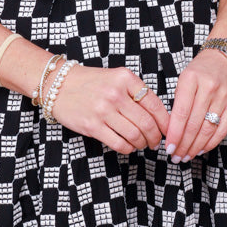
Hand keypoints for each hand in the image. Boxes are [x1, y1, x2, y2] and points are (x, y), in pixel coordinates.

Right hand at [51, 64, 169, 154]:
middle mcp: (115, 93)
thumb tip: (160, 117)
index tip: (168, 130)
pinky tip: (128, 146)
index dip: (165, 122)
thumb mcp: (116, 78)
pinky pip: (119, 143)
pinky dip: (128, 148)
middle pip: (147, 123)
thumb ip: (136, 93)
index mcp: (125, 78)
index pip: (154, 104)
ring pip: (134, 135)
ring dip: (142, 144)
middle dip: (155, 137)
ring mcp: (103, 110)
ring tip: (142, 144)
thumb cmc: (91, 83)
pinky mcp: (92, 126)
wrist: (58, 85)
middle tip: (155, 142)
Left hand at [165, 49, 226, 161]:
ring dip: (196, 146)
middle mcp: (208, 88)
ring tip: (187, 156)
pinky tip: (202, 149)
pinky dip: (211, 142)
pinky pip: (223, 129)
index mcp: (190, 79)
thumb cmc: (202, 68)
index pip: (181, 113)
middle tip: (176, 156)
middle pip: (194, 124)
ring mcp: (224, 96)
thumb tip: (172, 129)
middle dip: (183, 144)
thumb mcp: (184, 77)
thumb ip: (179, 101)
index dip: (174, 133)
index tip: (168, 147)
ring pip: (208, 129)